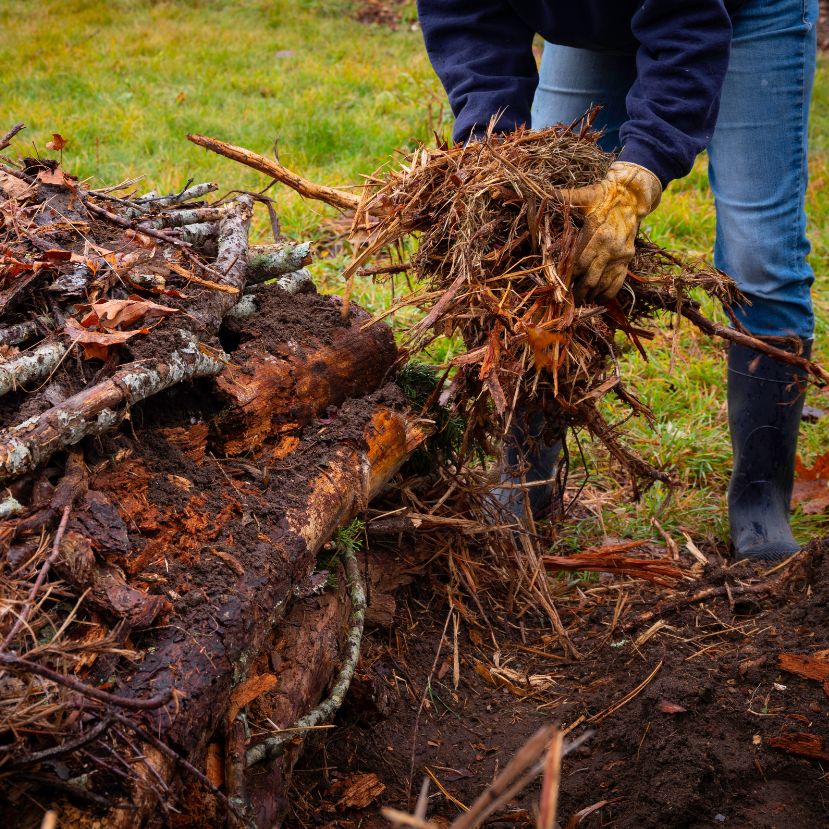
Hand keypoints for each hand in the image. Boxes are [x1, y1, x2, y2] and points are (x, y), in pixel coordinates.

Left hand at [561, 161, 661, 302]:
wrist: (632, 196)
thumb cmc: (604, 196)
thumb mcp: (585, 196)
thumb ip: (566, 197)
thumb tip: (546, 192)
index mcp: (598, 233)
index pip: (579, 263)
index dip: (568, 276)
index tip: (559, 284)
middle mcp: (610, 248)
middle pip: (590, 278)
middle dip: (578, 291)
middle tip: (567, 299)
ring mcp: (621, 256)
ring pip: (604, 284)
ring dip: (591, 294)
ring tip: (579, 300)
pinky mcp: (628, 259)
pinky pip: (618, 282)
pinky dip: (607, 293)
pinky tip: (597, 298)